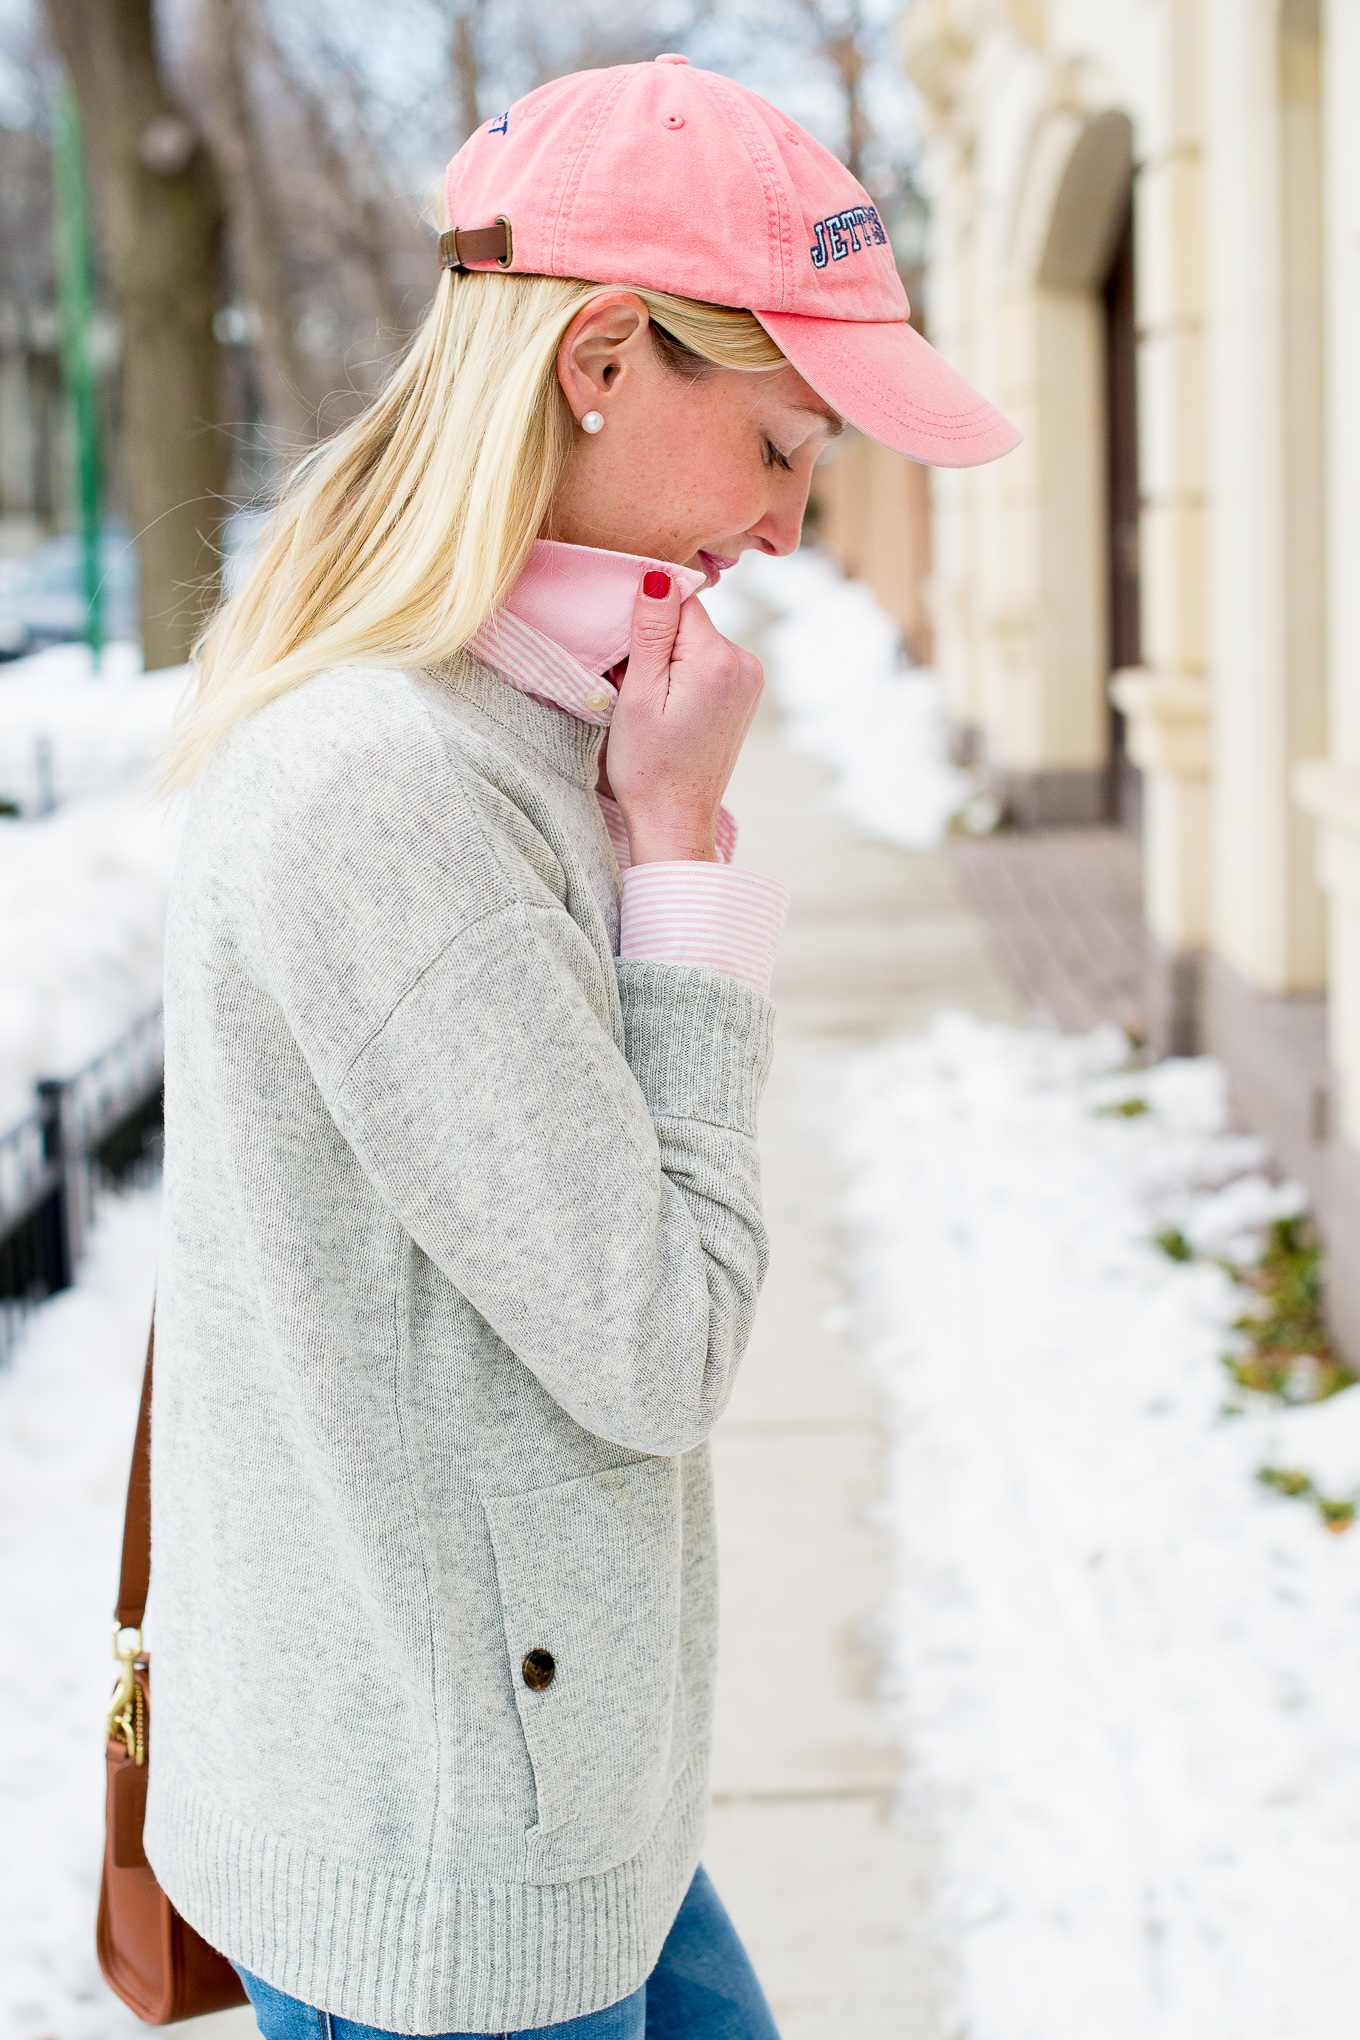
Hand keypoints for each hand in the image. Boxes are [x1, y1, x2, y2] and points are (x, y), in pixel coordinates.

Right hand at [604, 570, 764, 863]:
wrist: (675, 821)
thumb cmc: (648, 768)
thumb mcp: (637, 695)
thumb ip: (649, 632)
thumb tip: (657, 577)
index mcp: (718, 658)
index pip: (679, 599)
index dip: (646, 620)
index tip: (629, 656)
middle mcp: (745, 663)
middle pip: (689, 620)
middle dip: (657, 641)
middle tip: (636, 687)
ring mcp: (750, 680)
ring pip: (697, 641)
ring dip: (669, 660)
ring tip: (652, 704)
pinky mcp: (744, 696)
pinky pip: (707, 664)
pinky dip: (684, 676)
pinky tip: (669, 711)